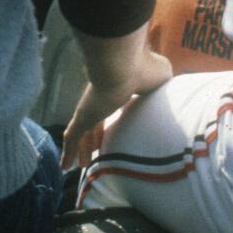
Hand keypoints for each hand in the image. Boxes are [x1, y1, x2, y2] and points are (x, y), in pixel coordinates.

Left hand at [59, 48, 175, 172]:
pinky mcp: (83, 116)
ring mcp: (90, 107)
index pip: (112, 107)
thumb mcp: (162, 76)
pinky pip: (73, 137)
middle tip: (95, 154)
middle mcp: (102, 97)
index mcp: (119, 87)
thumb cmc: (145, 69)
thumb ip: (162, 85)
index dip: (112, 122)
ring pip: (83, 133)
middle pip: (96, 123)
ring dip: (82, 150)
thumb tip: (167, 91)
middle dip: (94, 140)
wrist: (125, 65)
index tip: (113, 133)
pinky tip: (64, 167)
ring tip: (82, 166)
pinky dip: (68, 152)